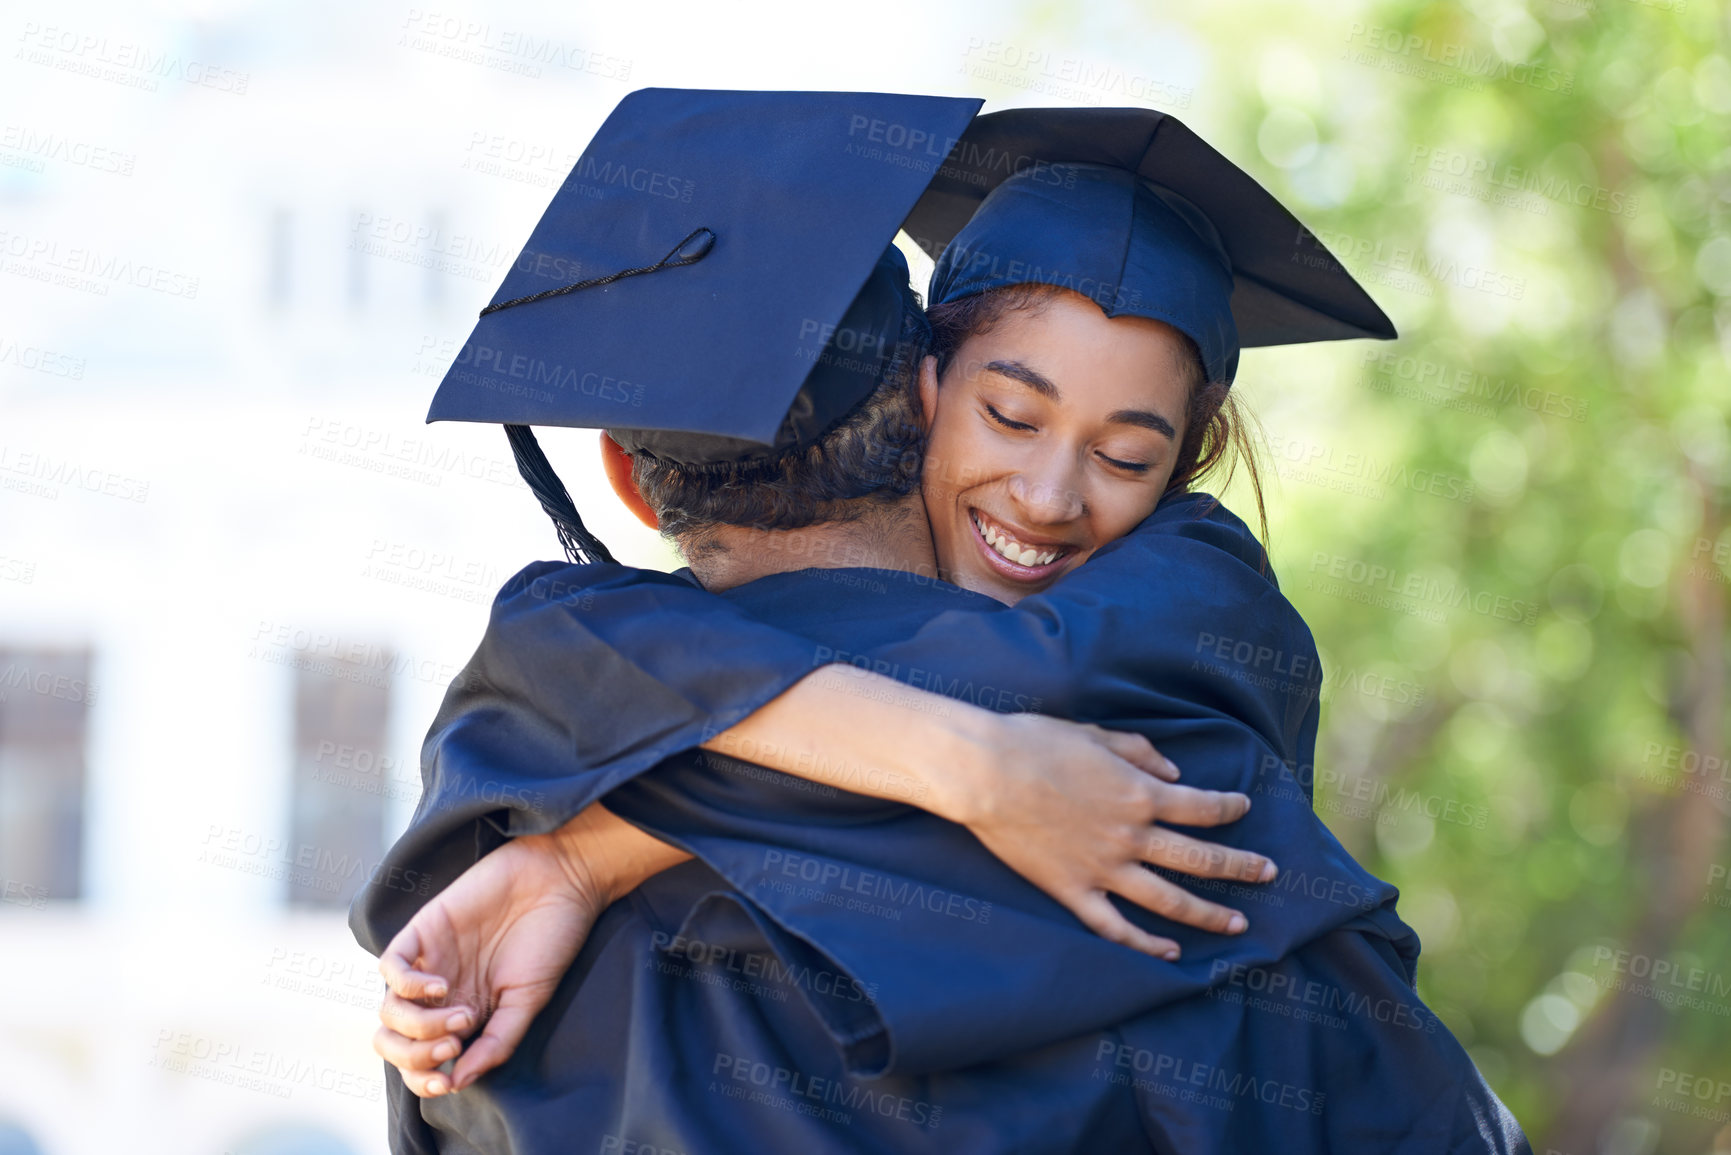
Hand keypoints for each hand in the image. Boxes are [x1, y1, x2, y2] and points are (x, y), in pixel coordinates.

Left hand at [372, 824, 608, 1097]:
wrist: (559, 881)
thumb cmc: (550, 941)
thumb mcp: (528, 1002)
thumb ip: (495, 1043)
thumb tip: (457, 1081)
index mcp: (461, 1014)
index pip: (419, 1060)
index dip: (423, 1078)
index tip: (448, 1080)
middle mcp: (439, 993)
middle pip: (392, 1041)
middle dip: (413, 1058)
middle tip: (452, 1046)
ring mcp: (428, 962)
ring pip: (388, 1010)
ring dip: (420, 1026)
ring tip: (461, 1017)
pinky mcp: (424, 930)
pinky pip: (390, 966)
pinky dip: (407, 986)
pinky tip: (441, 986)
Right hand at [939, 713, 1273, 960]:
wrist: (984, 773)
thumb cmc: (1035, 743)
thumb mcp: (1095, 734)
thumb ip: (1140, 752)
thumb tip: (1174, 772)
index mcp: (1140, 793)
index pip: (1202, 806)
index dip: (1229, 808)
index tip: (1241, 808)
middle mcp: (1131, 835)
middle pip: (1201, 859)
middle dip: (1241, 867)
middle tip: (1269, 873)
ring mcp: (1104, 869)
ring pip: (1170, 901)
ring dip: (1209, 915)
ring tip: (1238, 925)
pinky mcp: (1072, 891)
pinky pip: (1115, 928)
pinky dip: (1144, 945)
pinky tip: (1169, 953)